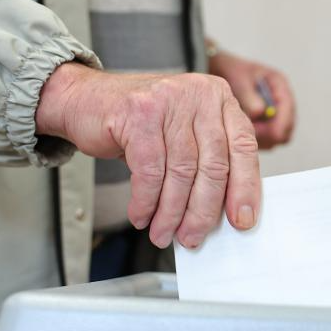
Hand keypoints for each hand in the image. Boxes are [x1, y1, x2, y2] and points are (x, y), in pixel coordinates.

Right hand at [36, 63, 260, 248]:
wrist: (84, 100)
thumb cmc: (139, 124)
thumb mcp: (183, 132)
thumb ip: (208, 160)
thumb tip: (225, 212)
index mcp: (219, 97)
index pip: (243, 147)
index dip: (245, 188)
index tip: (241, 220)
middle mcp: (198, 93)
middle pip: (212, 164)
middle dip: (203, 210)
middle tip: (192, 237)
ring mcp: (169, 100)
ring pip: (181, 172)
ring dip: (171, 212)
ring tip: (162, 233)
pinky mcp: (139, 113)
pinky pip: (150, 171)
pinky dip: (146, 201)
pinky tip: (141, 216)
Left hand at [208, 50, 294, 149]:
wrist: (222, 72)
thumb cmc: (232, 71)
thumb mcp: (240, 79)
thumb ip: (249, 96)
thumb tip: (260, 112)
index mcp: (279, 85)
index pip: (289, 111)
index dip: (281, 125)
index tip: (268, 134)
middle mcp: (281, 102)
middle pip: (285, 129)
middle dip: (269, 134)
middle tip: (249, 133)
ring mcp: (274, 115)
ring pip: (276, 138)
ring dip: (262, 138)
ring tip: (241, 129)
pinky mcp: (265, 125)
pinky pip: (266, 140)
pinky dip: (256, 139)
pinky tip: (240, 131)